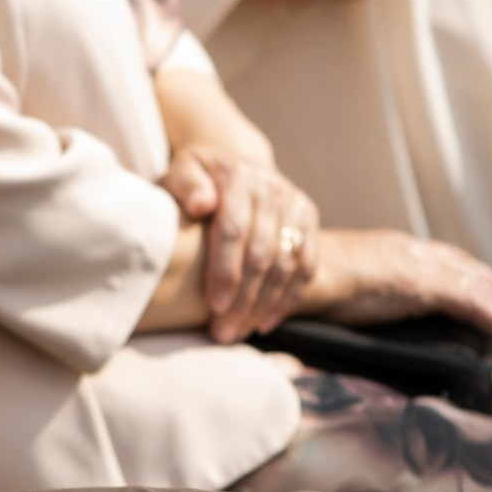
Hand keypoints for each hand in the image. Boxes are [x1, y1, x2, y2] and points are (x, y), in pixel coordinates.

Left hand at [162, 144, 317, 341]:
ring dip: (264, 305)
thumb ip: (186, 186)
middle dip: (243, 299)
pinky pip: (306, 266)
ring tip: (239, 332)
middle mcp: (271, 190)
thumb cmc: (198, 176)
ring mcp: (294, 204)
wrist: (234, 158)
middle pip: (261, 254)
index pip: (233, 231)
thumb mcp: (182, 171)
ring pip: (286, 265)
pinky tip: (266, 322)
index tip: (214, 306)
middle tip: (223, 331)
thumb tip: (200, 204)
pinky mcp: (309, 218)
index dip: (225, 271)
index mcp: (237, 178)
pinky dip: (288, 298)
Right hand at [294, 229, 491, 356]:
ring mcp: (422, 266)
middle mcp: (416, 251)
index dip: (479, 286)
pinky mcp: (424, 285)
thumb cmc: (305, 284)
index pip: (454, 263)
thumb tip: (365, 312)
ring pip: (486, 291)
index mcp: (398, 249)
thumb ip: (365, 292)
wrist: (293, 274)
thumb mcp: (345, 285)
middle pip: (478, 275)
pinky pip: (478, 308)